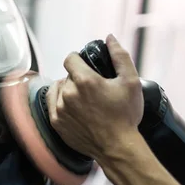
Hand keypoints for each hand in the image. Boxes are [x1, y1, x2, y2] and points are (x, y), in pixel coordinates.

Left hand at [45, 34, 143, 162]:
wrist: (117, 147)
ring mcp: (60, 109)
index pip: (70, 58)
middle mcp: (68, 93)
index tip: (85, 65)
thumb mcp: (131, 82)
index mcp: (84, 80)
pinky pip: (52, 104)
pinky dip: (61, 102)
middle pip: (67, 75)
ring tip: (84, 99)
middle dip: (78, 78)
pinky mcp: (56, 122)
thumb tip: (109, 38)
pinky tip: (74, 107)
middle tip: (93, 88)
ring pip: (59, 89)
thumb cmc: (126, 116)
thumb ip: (120, 56)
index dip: (78, 59)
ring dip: (68, 90)